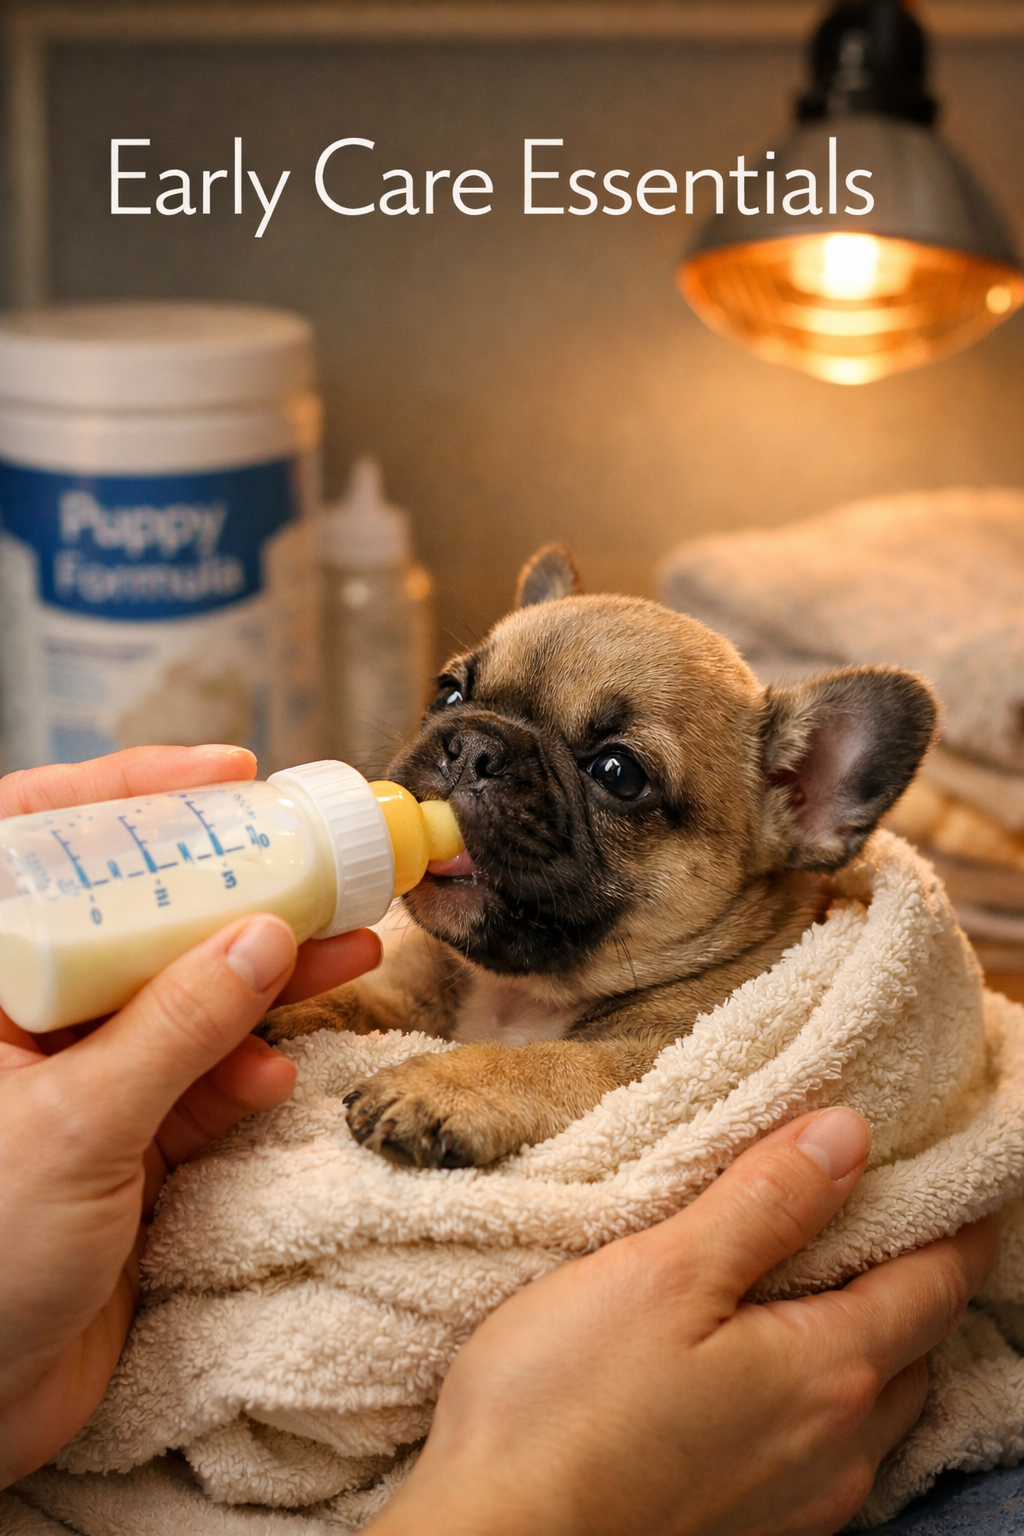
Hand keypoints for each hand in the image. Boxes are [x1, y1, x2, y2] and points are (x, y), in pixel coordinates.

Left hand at [0, 746, 382, 1487]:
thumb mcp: (77, 1126)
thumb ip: (178, 1027)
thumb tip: (261, 938)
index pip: (35, 839)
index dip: (126, 792)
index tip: (226, 776)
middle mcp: (22, 1017)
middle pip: (132, 915)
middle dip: (228, 889)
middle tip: (318, 863)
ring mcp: (73, 1077)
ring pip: (180, 996)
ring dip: (264, 980)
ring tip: (352, 950)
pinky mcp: (121, 1140)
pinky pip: (196, 1080)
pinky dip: (244, 1074)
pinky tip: (279, 1075)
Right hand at [368, 1108, 998, 1535]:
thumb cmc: (562, 1403)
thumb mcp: (664, 1272)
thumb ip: (766, 1203)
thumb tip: (848, 1135)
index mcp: (827, 1372)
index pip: (937, 1281)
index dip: (963, 1220)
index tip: (971, 1170)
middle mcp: (837, 1450)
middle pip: (918, 1344)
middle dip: (922, 1273)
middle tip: (895, 1204)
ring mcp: (800, 1503)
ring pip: (876, 1401)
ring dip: (877, 1334)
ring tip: (837, 1272)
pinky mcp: (753, 1530)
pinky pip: (832, 1448)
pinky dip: (832, 1388)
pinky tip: (779, 1365)